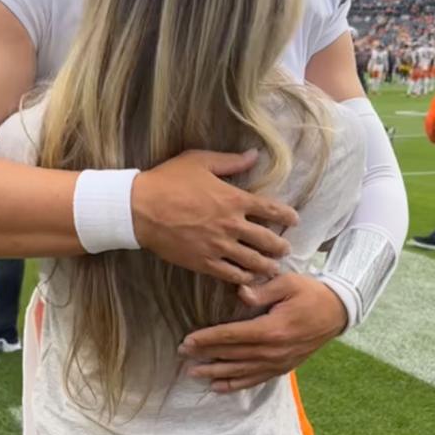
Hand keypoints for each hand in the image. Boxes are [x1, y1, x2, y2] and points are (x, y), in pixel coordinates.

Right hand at [132, 150, 297, 283]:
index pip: (271, 209)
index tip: (294, 220)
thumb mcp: (200, 161)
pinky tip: (248, 279)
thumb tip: (254, 154)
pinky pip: (231, 274)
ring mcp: (219, 246)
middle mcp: (231, 225)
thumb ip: (230, 161)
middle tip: (286, 249)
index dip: (287, 216)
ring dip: (267, 266)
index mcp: (234, 199)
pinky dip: (244, 278)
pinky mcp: (204, 262)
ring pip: (253, 261)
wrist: (140, 208)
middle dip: (280, 246)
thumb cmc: (168, 180)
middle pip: (267, 240)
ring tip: (273, 268)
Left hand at [179, 273, 347, 391]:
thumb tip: (241, 293)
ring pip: (241, 371)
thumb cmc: (311, 293)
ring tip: (194, 374)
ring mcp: (279, 362)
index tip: (187, 341)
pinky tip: (219, 387)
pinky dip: (236, 385)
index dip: (208, 339)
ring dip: (216, 373)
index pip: (233, 336)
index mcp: (273, 329)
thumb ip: (263, 289)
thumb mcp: (288, 283)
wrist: (337, 312)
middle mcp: (274, 350)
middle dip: (206, 355)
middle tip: (182, 355)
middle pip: (233, 355)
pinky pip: (255, 379)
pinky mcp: (283, 367)